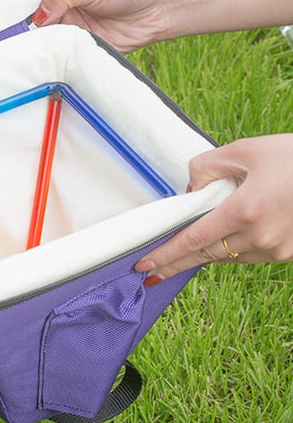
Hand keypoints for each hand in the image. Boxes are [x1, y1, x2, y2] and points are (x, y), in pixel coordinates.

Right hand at [31, 0, 173, 52]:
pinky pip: (64, 53)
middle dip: (30, 26)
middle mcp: (62, 5)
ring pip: (47, 38)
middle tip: (22, 34)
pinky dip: (58, 55)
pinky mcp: (81, 45)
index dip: (22, 3)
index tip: (12, 14)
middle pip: (35, 18)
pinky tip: (53, 55)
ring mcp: (71, 26)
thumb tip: (38, 15)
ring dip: (44, 42)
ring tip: (36, 46)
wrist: (160, 7)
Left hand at [135, 135, 292, 284]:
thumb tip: (191, 192)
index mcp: (245, 211)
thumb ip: (206, 168)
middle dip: (176, 263)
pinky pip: (248, 254)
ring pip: (228, 255)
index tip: (144, 265)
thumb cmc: (291, 155)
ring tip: (178, 252)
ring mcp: (278, 248)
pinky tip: (216, 241)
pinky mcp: (289, 253)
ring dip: (204, 253)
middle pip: (207, 254)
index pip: (194, 239)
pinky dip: (229, 247)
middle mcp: (261, 236)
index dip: (167, 253)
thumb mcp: (243, 150)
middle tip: (150, 271)